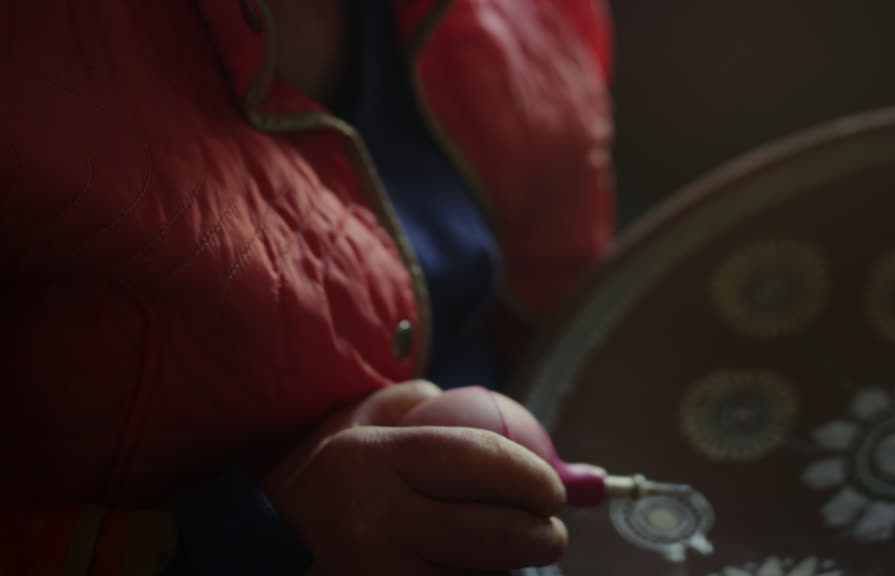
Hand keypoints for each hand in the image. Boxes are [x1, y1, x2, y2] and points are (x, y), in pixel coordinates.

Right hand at [263, 380, 567, 574]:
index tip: (555, 488)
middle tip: (551, 533)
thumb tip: (534, 440)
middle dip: (540, 537)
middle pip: (491, 533)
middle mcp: (372, 520)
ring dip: (511, 571)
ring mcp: (375, 574)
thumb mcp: (374, 419)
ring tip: (519, 556)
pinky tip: (483, 574)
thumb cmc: (342, 472)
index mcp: (374, 459)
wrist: (264, 539)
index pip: (479, 461)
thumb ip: (444, 410)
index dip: (531, 476)